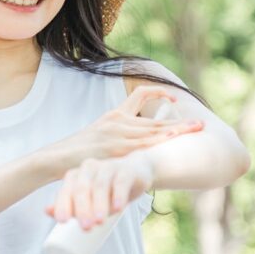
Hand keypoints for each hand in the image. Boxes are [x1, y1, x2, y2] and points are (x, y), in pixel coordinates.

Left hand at [44, 153, 154, 230]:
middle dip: (82, 209)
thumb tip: (46, 211)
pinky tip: (118, 207)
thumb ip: (69, 204)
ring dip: (99, 204)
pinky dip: (119, 195)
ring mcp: (108, 167)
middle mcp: (90, 168)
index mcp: (77, 175)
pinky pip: (121, 182)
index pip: (67, 190)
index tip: (63, 222)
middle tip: (85, 227)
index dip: (63, 205)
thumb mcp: (88, 197)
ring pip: (100, 185)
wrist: (135, 171)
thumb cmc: (107, 188)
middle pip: (82, 188)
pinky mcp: (126, 171)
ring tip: (99, 221)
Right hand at [45, 84, 203, 166]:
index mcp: (114, 115)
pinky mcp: (115, 148)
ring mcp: (117, 134)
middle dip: (179, 121)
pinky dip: (160, 141)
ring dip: (177, 130)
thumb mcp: (96, 138)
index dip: (160, 95)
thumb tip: (128, 146)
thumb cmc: (75, 154)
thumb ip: (114, 139)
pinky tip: (174, 140)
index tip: (175, 103)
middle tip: (200, 124)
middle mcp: (118, 121)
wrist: (53, 158)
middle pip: (155, 117)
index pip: (141, 95)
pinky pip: (143, 144)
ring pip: (154, 130)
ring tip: (196, 130)